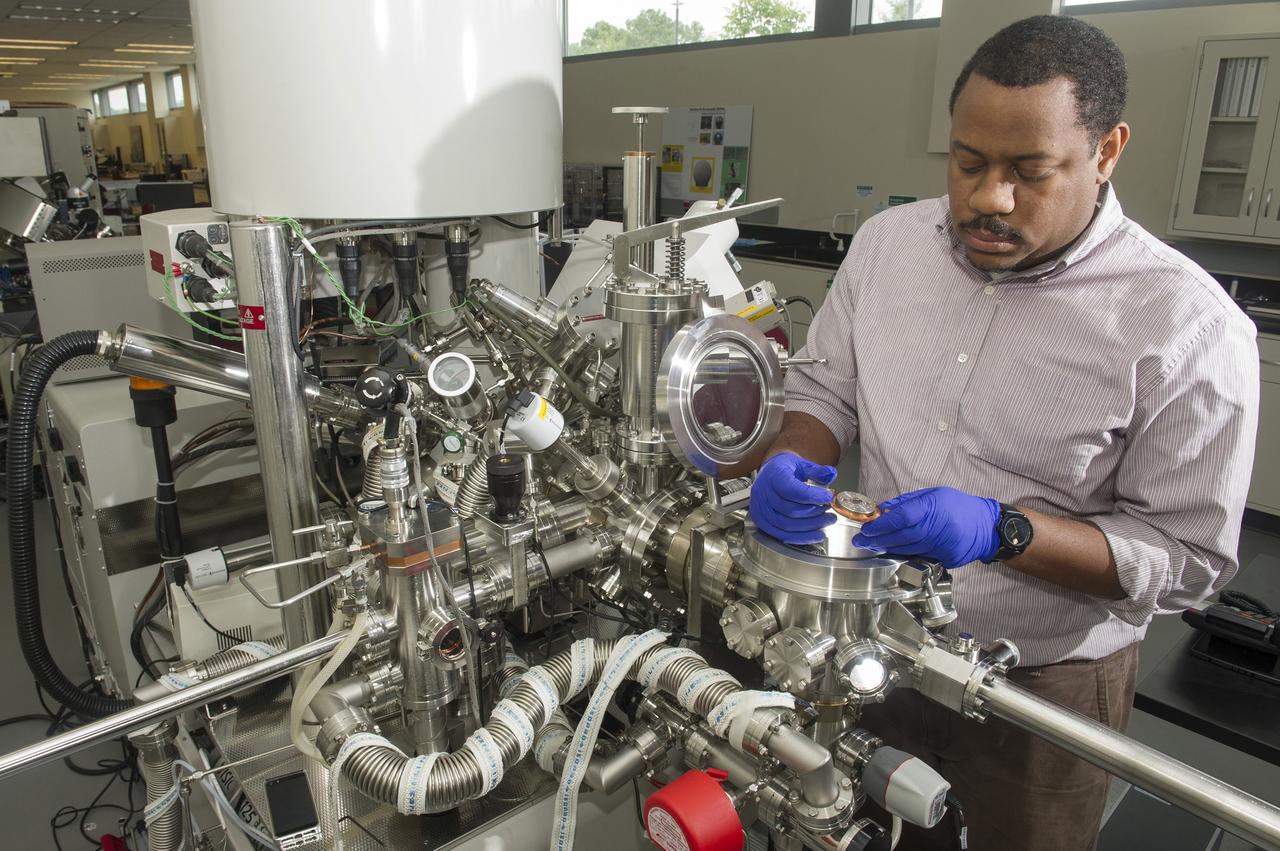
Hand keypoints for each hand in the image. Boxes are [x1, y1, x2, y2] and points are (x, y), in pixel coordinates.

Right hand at [749, 452, 837, 543]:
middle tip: (830, 511)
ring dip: (810, 527)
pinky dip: (800, 538)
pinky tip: (816, 535)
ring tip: (827, 521)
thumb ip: (817, 471)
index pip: (792, 490)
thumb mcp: (801, 464)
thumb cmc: (785, 469)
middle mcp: (763, 493)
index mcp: (773, 476)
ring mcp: (761, 509)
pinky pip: (781, 535)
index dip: (812, 496)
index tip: (828, 497)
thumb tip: (831, 474)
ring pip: (786, 525)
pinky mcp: (762, 522)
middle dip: (814, 513)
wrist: (769, 474)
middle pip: (791, 510)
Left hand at [852, 487, 1000, 568]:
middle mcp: (937, 528)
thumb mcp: (933, 494)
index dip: (882, 524)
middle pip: (900, 536)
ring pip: (907, 549)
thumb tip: (883, 509)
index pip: (902, 517)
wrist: (986, 526)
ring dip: (887, 547)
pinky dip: (903, 553)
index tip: (867, 527)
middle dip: (877, 539)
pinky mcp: (944, 558)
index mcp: (933, 508)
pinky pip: (918, 556)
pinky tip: (891, 551)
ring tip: (872, 545)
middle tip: (861, 541)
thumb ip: (907, 502)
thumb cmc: (959, 506)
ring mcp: (941, 545)